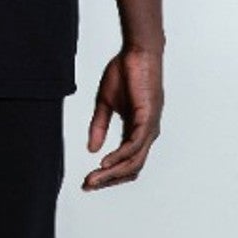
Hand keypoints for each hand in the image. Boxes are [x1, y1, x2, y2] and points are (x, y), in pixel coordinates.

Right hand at [82, 46, 162, 189]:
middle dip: (108, 180)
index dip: (108, 174)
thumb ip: (99, 126)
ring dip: (112, 173)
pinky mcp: (148, 118)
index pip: (127, 162)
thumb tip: (92, 149)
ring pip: (134, 161)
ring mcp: (149, 127)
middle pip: (131, 168)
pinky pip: (134, 144)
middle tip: (87, 185)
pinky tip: (105, 162)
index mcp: (137, 130)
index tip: (88, 180)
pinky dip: (120, 156)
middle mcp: (147, 133)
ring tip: (93, 179)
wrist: (138, 51)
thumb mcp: (105, 103)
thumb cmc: (125, 72)